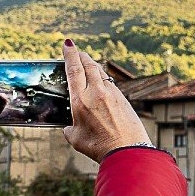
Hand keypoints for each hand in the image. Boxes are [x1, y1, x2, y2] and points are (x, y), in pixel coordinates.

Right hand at [61, 41, 151, 162]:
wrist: (127, 151)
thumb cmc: (99, 147)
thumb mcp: (76, 139)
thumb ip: (70, 128)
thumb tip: (70, 126)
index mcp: (80, 100)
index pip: (74, 70)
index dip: (70, 54)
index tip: (68, 44)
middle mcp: (96, 92)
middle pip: (88, 65)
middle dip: (81, 55)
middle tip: (77, 52)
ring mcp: (112, 93)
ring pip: (101, 72)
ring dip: (93, 66)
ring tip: (88, 65)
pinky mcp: (123, 98)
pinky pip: (110, 83)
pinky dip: (103, 79)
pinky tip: (102, 83)